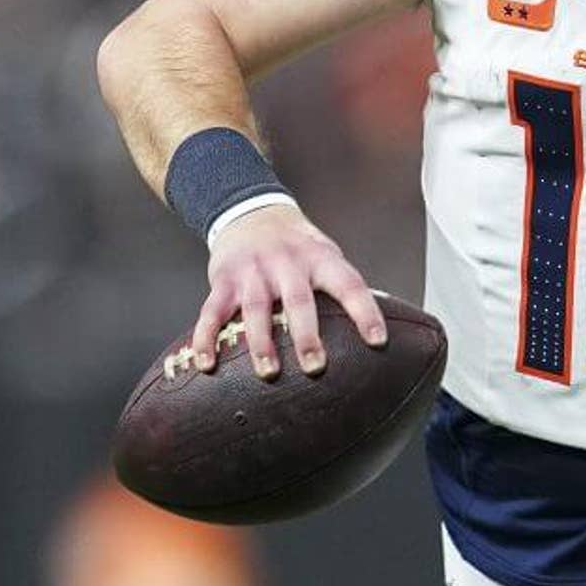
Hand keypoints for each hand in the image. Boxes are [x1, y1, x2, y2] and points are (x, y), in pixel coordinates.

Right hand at [193, 204, 387, 378]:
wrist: (251, 212)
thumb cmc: (299, 247)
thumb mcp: (325, 255)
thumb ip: (342, 288)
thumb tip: (379, 329)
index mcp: (321, 259)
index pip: (350, 285)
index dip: (365, 312)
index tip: (377, 341)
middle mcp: (288, 264)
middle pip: (299, 301)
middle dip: (307, 336)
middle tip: (315, 367)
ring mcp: (254, 272)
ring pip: (257, 310)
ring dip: (262, 343)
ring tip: (269, 372)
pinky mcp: (224, 280)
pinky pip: (212, 312)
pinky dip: (206, 338)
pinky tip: (206, 365)